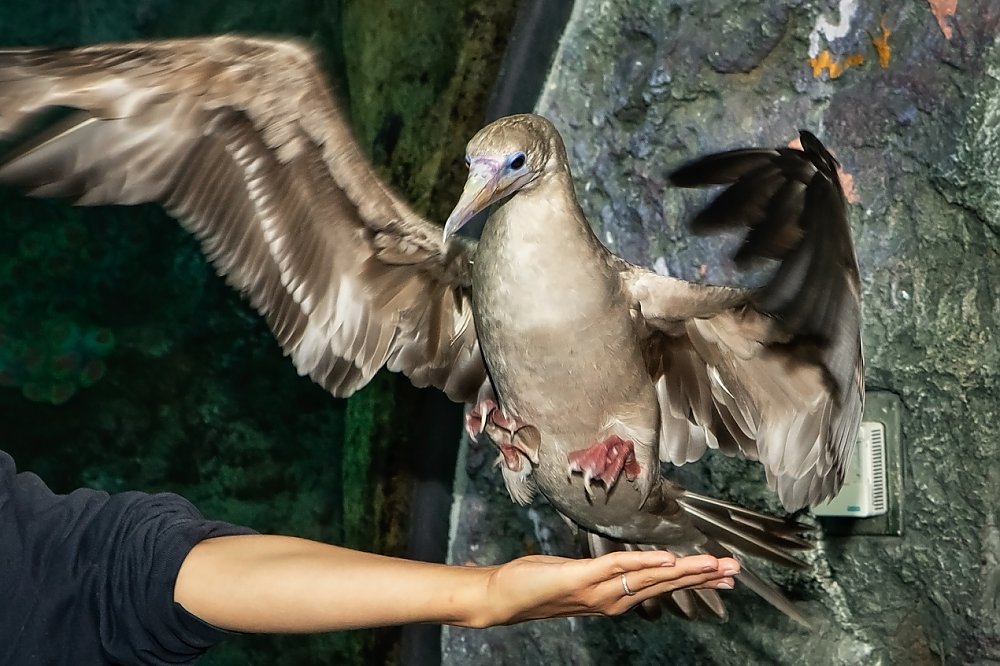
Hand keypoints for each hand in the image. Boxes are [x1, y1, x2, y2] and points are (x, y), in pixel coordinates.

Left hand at [480, 550, 738, 625]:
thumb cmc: (535, 583)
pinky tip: (668, 558)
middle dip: (701, 576)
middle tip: (734, 571)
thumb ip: (604, 572)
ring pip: (650, 577)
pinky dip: (645, 562)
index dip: (694, 579)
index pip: (661, 585)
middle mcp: (612, 597)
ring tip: (714, 565)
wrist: (502, 596)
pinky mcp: (581, 577)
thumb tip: (627, 564)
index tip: (723, 573)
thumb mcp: (578, 574)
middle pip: (665, 583)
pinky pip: (618, 568)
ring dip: (684, 569)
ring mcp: (598, 590)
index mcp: (614, 595)